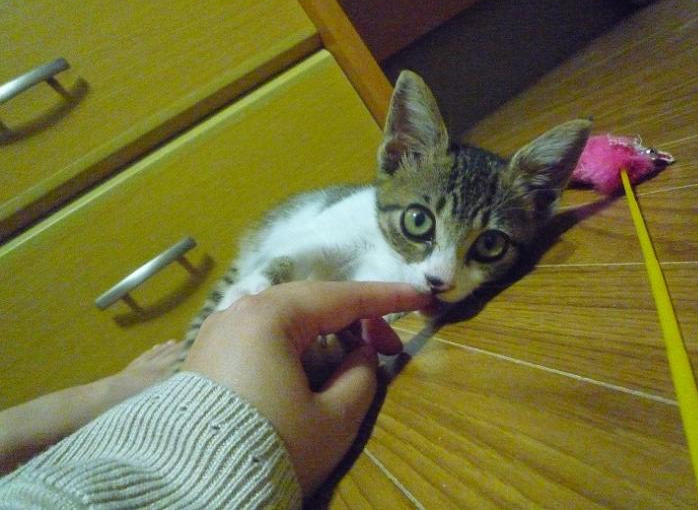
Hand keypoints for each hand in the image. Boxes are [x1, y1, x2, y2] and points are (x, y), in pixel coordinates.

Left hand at [183, 281, 428, 495]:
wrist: (192, 486)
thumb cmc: (273, 446)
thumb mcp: (334, 418)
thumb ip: (361, 374)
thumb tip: (360, 352)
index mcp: (270, 316)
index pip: (341, 298)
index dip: (386, 298)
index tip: (420, 296)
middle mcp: (239, 311)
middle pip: (311, 303)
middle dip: (354, 319)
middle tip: (387, 345)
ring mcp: (217, 331)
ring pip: (285, 319)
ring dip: (323, 333)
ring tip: (349, 360)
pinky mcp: (206, 354)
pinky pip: (260, 335)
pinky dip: (292, 345)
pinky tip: (308, 368)